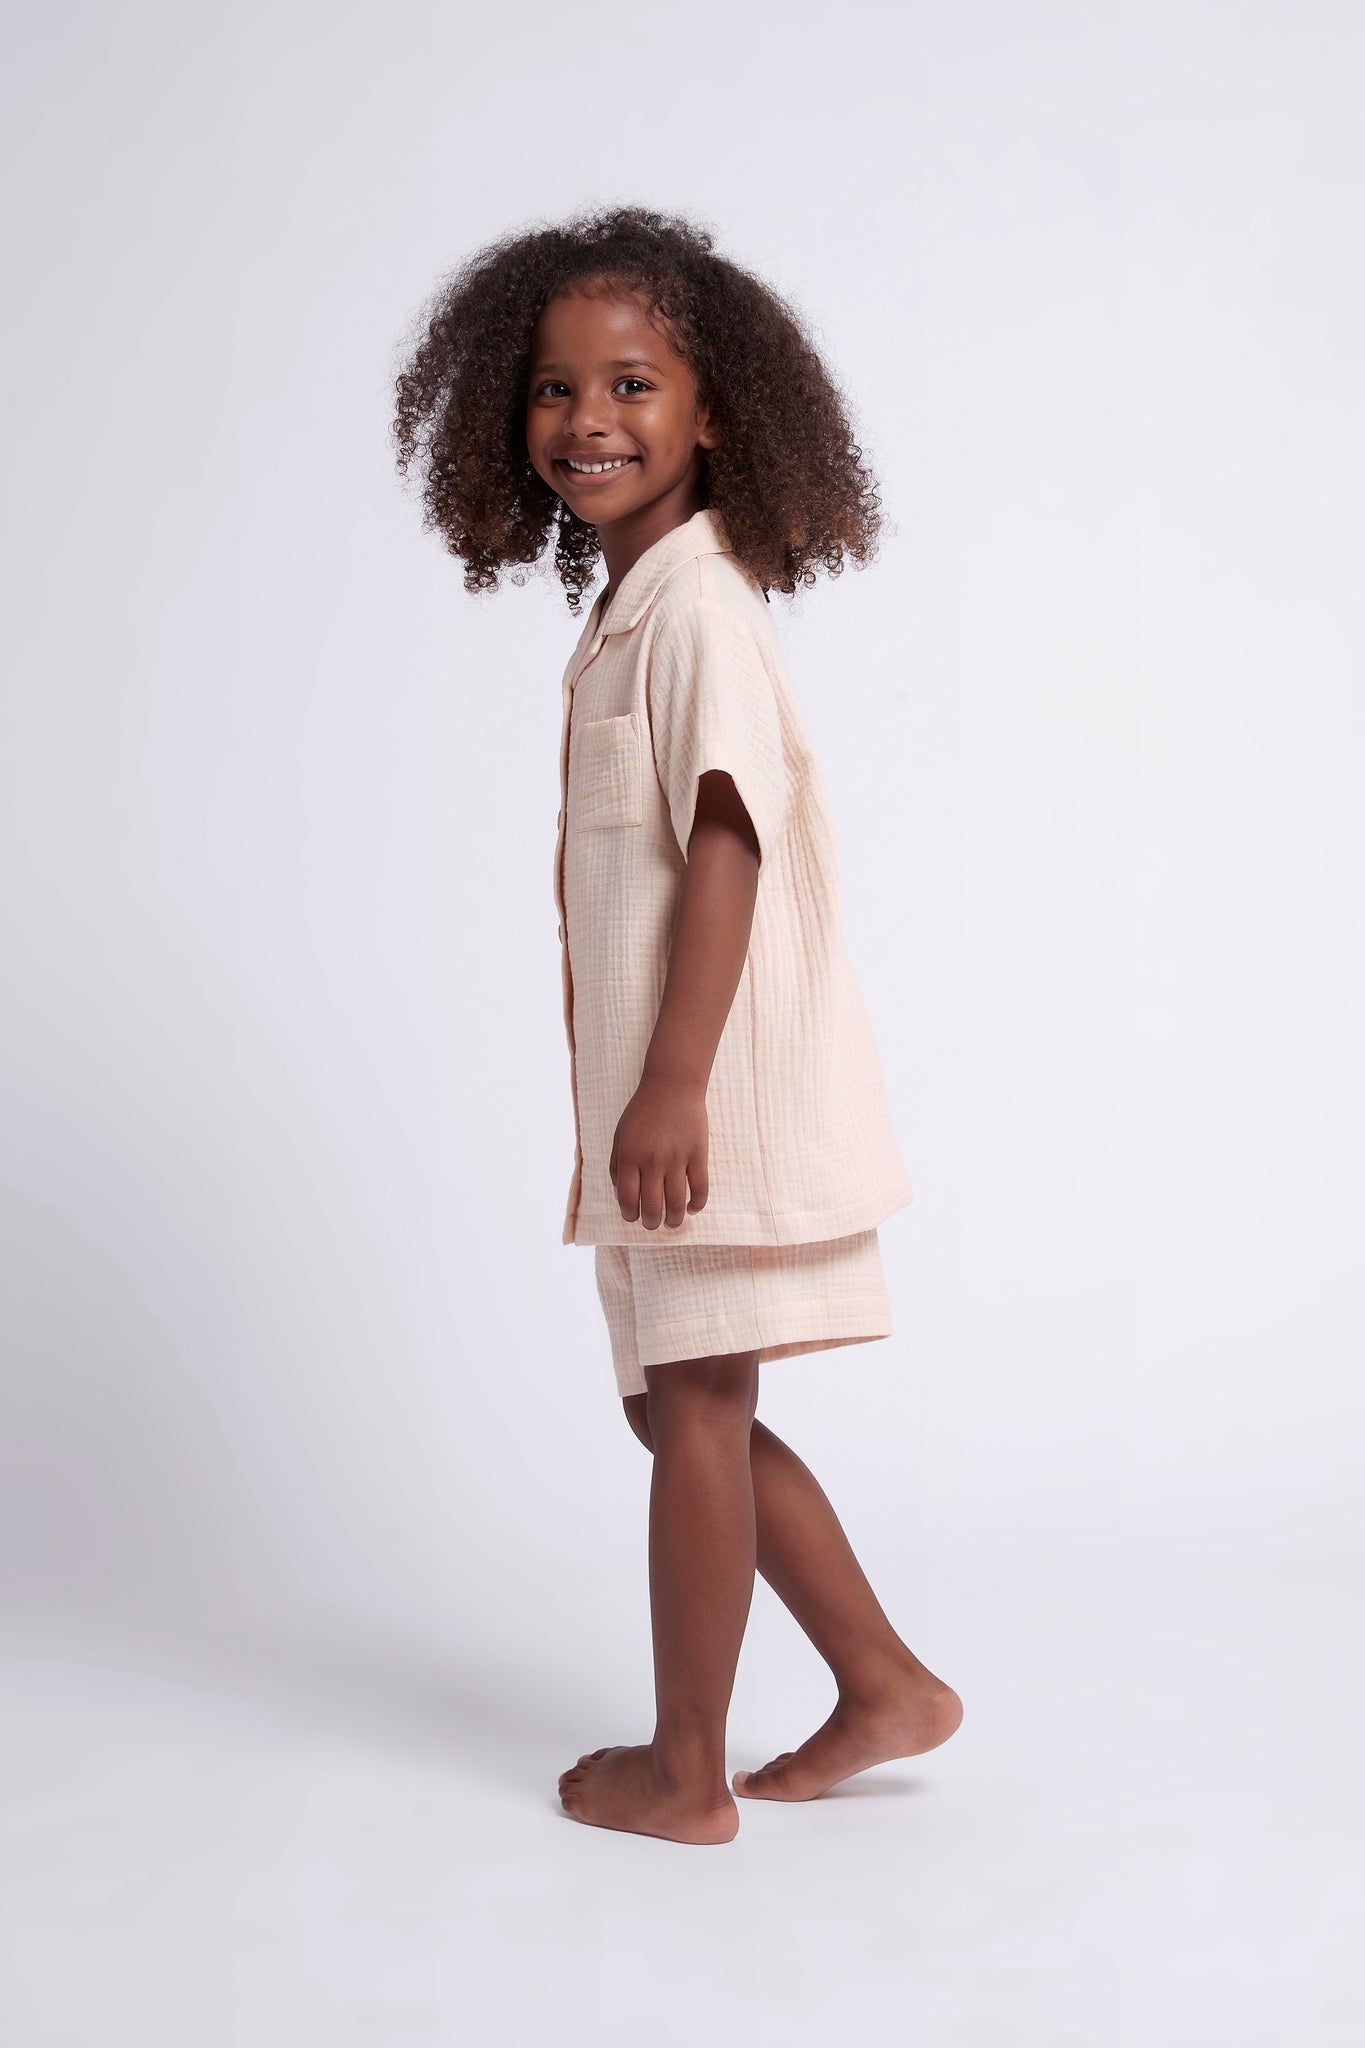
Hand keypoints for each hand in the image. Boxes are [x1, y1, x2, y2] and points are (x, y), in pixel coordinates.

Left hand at [609, 1074, 709, 1228]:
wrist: (672, 1086)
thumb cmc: (642, 1110)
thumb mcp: (620, 1134)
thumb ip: (616, 1164)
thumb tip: (621, 1193)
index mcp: (629, 1157)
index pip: (627, 1198)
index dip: (629, 1214)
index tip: (633, 1217)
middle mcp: (652, 1161)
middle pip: (652, 1207)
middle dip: (651, 1222)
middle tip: (653, 1223)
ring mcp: (677, 1159)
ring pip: (677, 1203)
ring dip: (674, 1219)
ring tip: (673, 1222)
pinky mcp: (698, 1155)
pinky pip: (700, 1188)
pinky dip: (697, 1204)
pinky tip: (692, 1208)